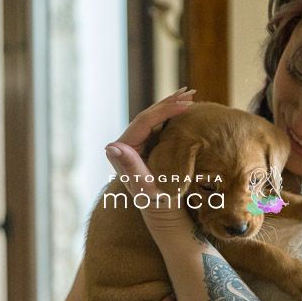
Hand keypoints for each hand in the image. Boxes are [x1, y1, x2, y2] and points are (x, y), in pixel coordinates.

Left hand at [105, 87, 195, 228]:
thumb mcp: (144, 186)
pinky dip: (172, 113)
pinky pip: (158, 123)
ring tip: (190, 94)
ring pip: (154, 117)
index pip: (144, 122)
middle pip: (148, 115)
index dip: (165, 111)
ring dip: (171, 104)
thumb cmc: (155, 201)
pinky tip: (186, 107)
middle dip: (169, 102)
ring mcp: (136, 141)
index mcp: (123, 148)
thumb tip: (111, 147)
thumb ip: (130, 167)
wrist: (160, 208)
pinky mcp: (146, 143)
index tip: (186, 104)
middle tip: (190, 92)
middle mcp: (126, 141)